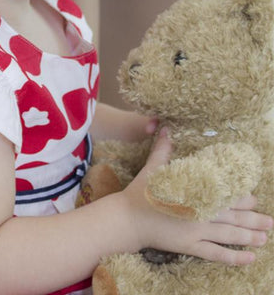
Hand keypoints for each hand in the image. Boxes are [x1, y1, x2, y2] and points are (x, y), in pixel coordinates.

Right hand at [121, 128, 272, 264]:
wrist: (127, 220)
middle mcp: (200, 213)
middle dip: (253, 218)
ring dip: (250, 236)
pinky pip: (217, 253)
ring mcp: (197, 232)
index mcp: (194, 192)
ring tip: (265, 238)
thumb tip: (167, 129)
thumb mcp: (152, 169)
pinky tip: (249, 258)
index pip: (224, 194)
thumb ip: (163, 150)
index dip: (242, 197)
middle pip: (233, 216)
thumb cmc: (140, 193)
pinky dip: (234, 256)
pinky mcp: (190, 246)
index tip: (255, 198)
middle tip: (270, 221)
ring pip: (230, 234)